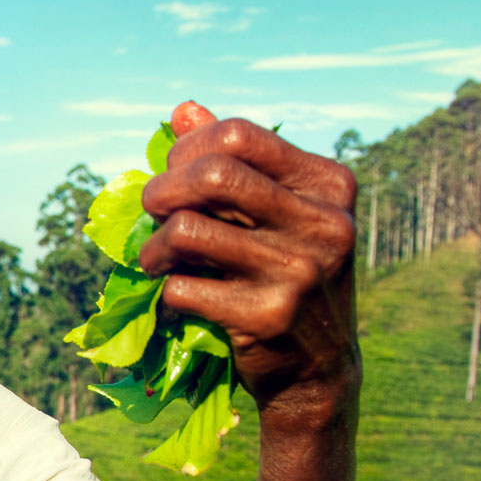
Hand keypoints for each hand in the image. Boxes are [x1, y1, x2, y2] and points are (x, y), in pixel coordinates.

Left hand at [140, 101, 359, 421]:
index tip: (173, 174)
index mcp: (330, 184)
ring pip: (187, 231)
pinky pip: (182, 287)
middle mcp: (324, 223)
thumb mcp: (277, 215)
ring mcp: (299, 271)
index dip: (187, 150)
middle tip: (150, 212)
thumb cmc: (286, 277)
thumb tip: (184, 109)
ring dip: (153, 248)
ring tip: (154, 261)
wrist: (318, 370)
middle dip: (161, 190)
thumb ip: (235, 163)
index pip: (239, 135)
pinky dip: (165, 291)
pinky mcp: (269, 317)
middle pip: (212, 175)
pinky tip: (174, 298)